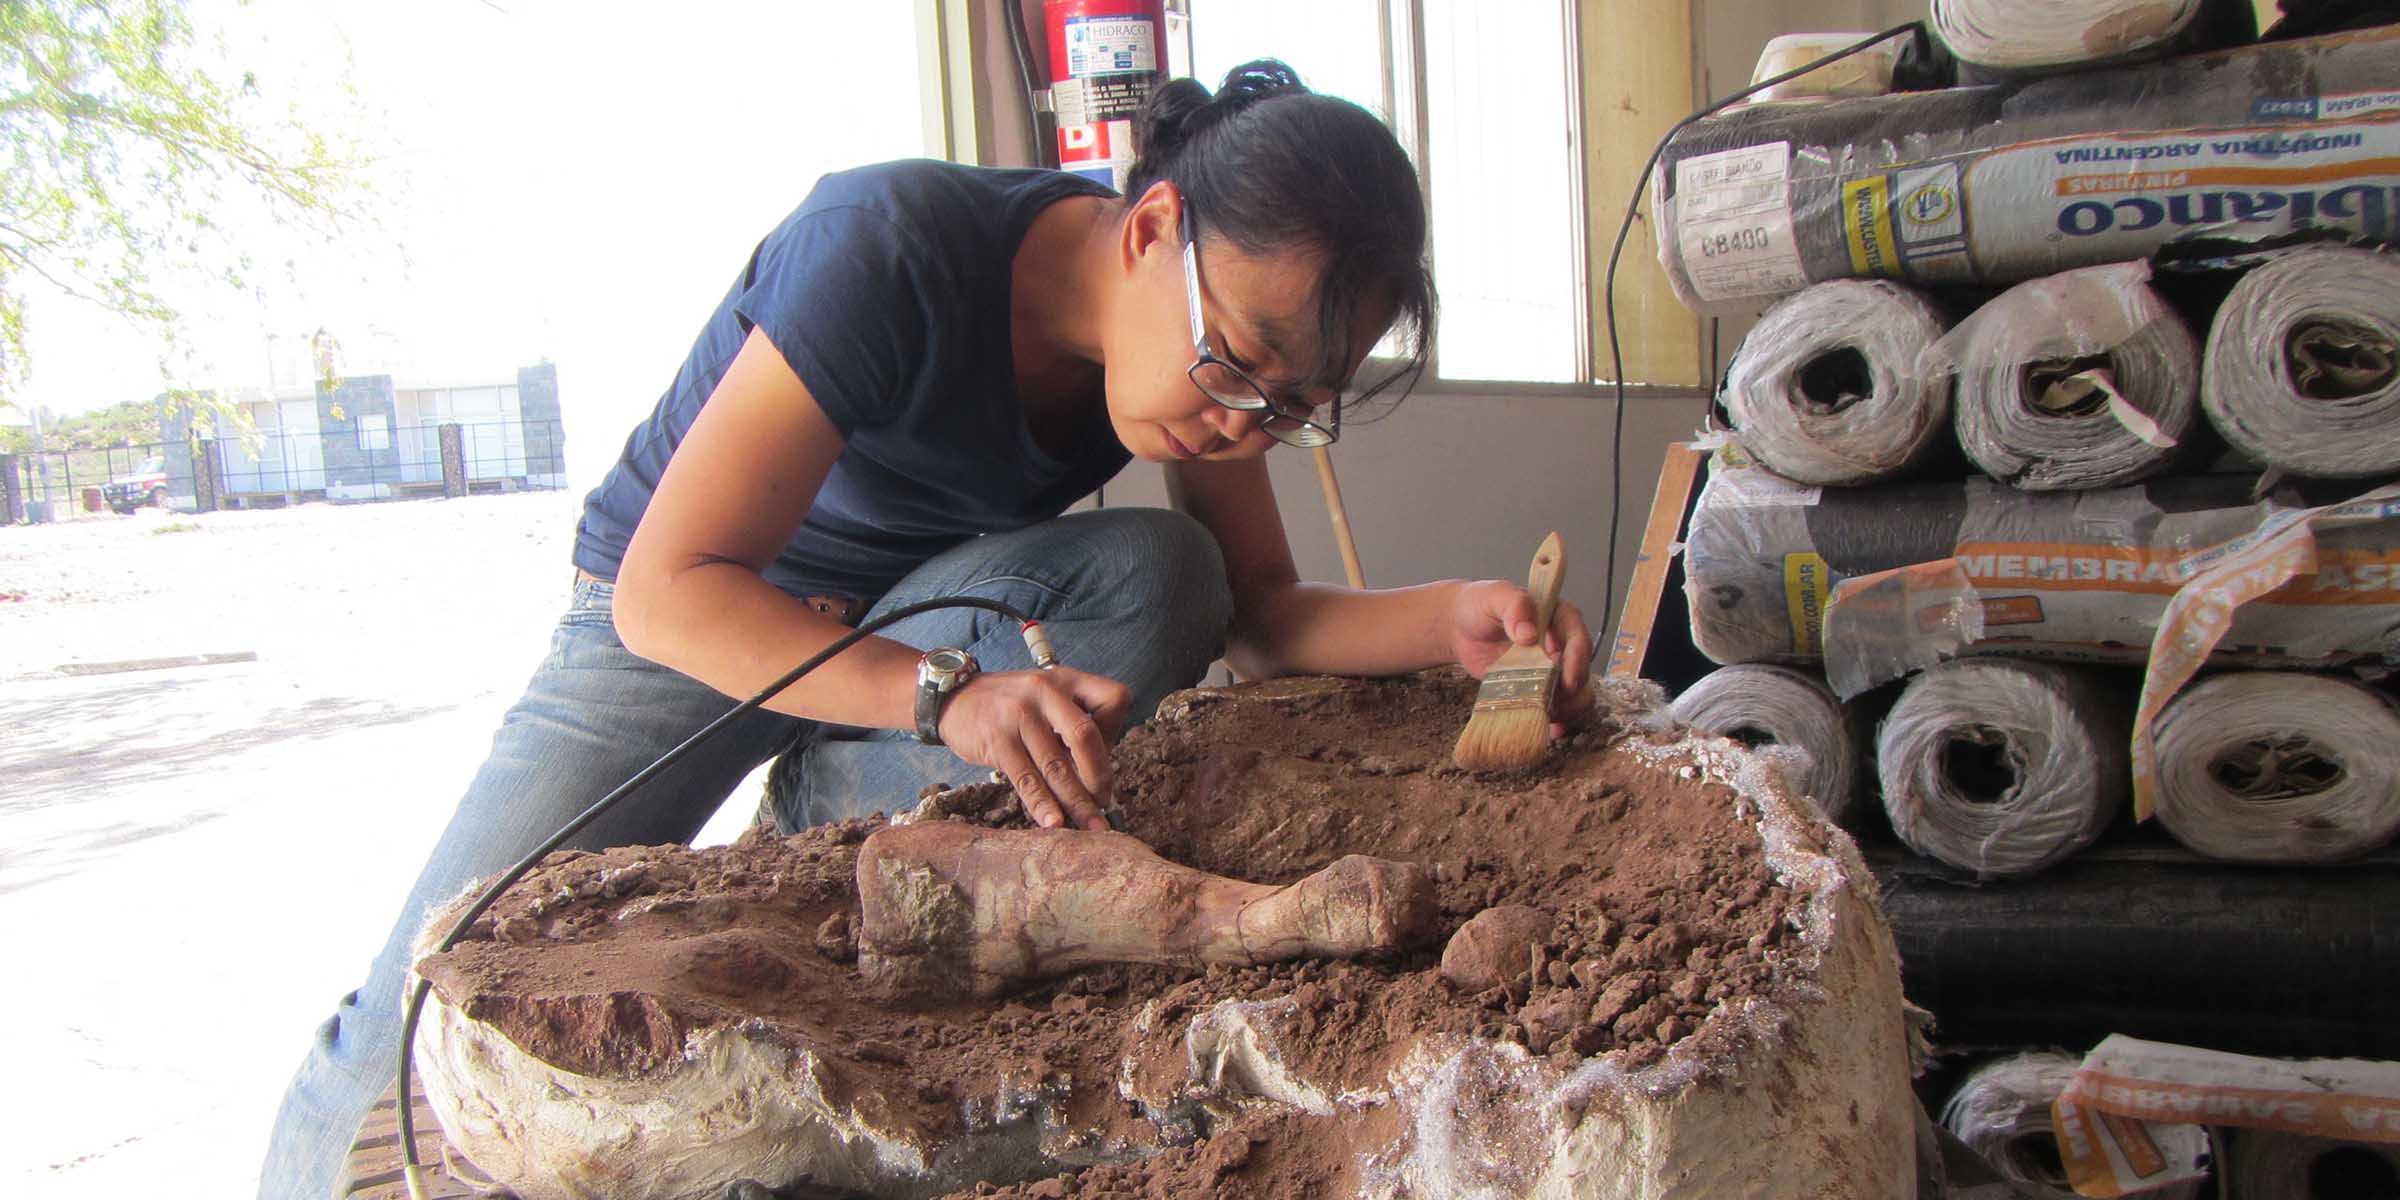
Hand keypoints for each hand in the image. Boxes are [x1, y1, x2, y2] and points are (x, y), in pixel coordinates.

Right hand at [937, 667, 1131, 830]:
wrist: (954, 698)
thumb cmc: (1009, 705)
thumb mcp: (1047, 697)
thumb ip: (1072, 724)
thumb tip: (1097, 778)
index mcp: (1067, 680)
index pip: (1113, 700)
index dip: (1117, 732)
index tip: (1106, 759)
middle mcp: (1046, 692)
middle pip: (1086, 737)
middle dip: (1100, 777)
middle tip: (1103, 803)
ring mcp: (1020, 715)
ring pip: (1056, 766)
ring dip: (1077, 802)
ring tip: (1091, 825)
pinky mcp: (998, 740)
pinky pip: (1027, 779)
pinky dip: (1043, 805)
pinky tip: (1054, 823)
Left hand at [1448, 579, 1594, 737]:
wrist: (1461, 626)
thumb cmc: (1481, 604)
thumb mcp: (1496, 596)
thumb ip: (1514, 606)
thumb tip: (1528, 633)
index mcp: (1558, 617)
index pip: (1579, 638)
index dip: (1577, 660)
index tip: (1567, 679)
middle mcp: (1561, 644)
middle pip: (1581, 671)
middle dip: (1573, 691)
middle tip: (1554, 702)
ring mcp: (1550, 669)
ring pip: (1575, 693)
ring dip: (1568, 708)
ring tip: (1548, 717)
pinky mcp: (1537, 687)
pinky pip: (1555, 706)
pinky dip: (1555, 719)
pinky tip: (1549, 728)